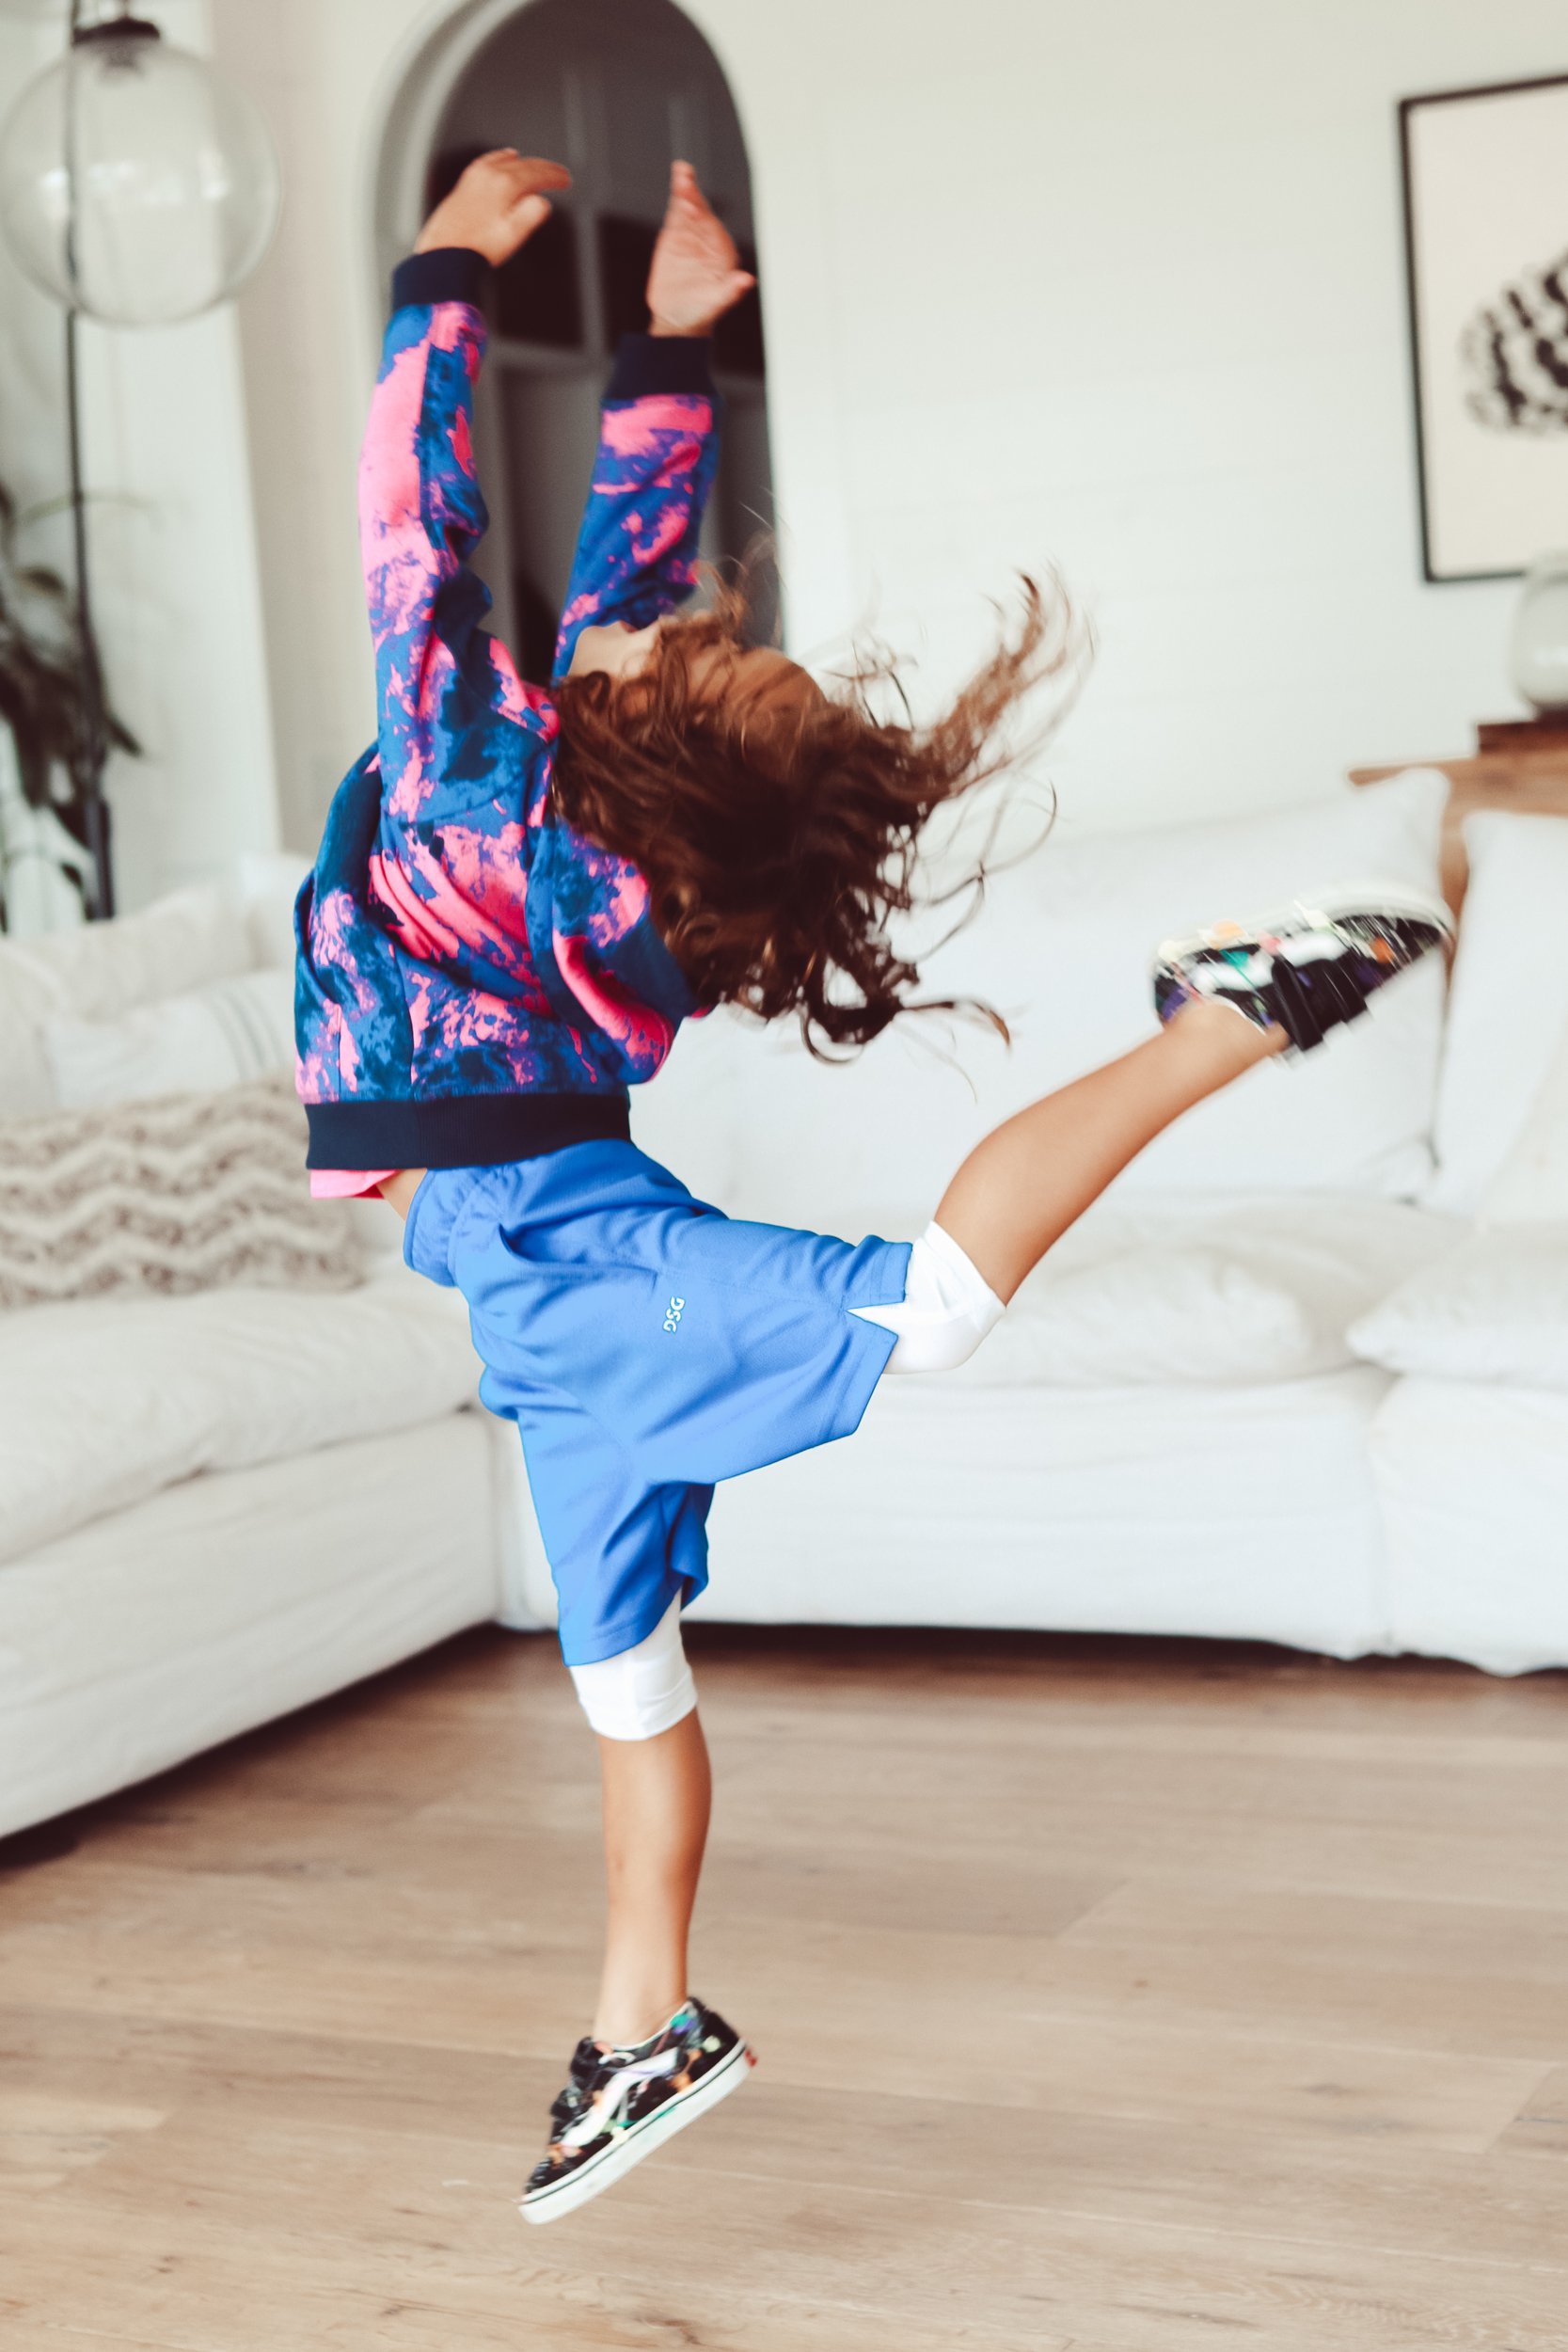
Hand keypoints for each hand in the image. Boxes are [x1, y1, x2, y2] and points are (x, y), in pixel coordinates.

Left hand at [414, 149, 570, 268]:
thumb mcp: (513, 234)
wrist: (443, 253)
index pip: (537, 174)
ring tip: (538, 166)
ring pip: (508, 161)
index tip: (566, 180)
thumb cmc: (476, 249)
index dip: (555, 176)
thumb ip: (532, 214)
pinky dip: (503, 157)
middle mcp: (490, 175)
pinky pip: (490, 160)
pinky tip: (506, 158)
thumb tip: (542, 202)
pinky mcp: (465, 183)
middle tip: (559, 173)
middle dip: (545, 168)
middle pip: (525, 165)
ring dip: (526, 163)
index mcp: (505, 185)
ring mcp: (476, 177)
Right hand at [646, 159, 755, 335]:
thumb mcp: (715, 305)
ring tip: (681, 173)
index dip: (703, 218)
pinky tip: (678, 177)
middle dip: (694, 197)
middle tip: (684, 180)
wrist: (677, 319)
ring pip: (690, 209)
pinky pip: (678, 212)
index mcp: (723, 254)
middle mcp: (710, 241)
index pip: (714, 231)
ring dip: (686, 190)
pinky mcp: (676, 235)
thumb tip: (747, 281)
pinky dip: (677, 196)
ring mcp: (693, 236)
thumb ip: (731, 291)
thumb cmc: (700, 314)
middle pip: (702, 215)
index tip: (692, 208)